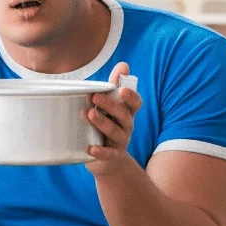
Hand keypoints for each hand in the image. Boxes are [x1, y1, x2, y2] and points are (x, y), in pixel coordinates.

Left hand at [85, 62, 142, 176]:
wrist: (108, 161)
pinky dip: (100, 151)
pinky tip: (90, 148)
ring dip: (102, 123)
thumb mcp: (110, 107)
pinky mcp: (110, 157)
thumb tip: (123, 65)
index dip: (131, 96)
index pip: (135, 104)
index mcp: (126, 113)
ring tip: (90, 114)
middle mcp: (126, 127)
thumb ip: (114, 87)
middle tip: (95, 97)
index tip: (122, 89)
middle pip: (123, 116)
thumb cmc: (108, 126)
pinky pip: (107, 154)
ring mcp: (119, 142)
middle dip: (110, 105)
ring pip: (115, 132)